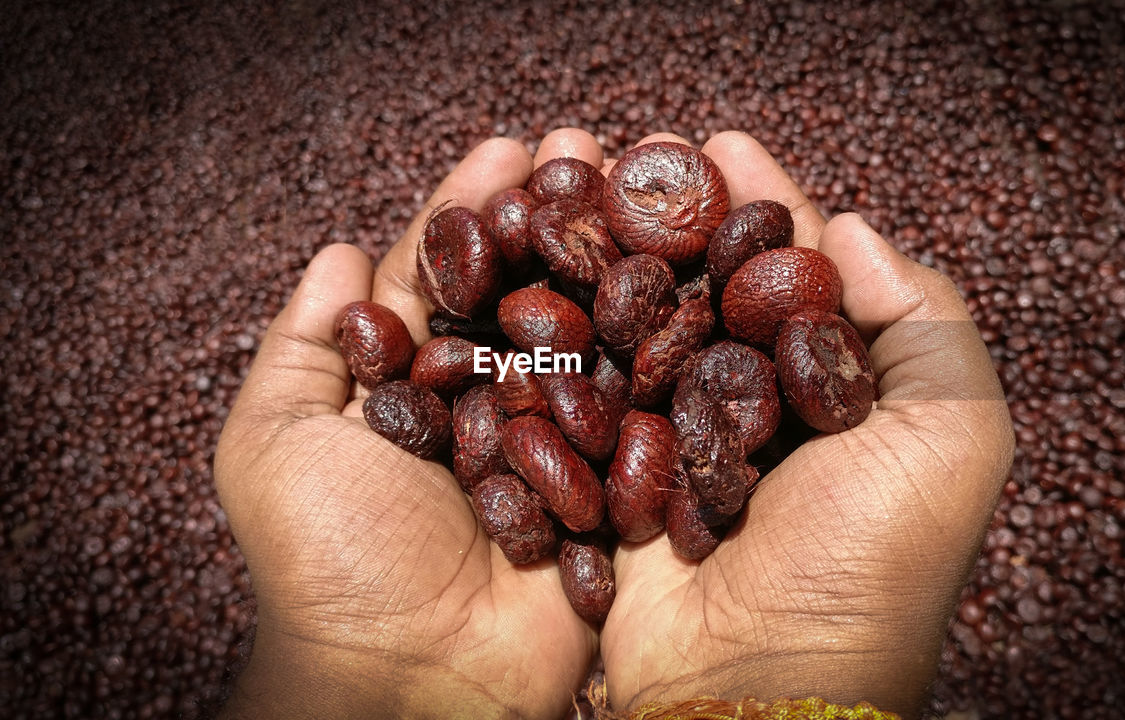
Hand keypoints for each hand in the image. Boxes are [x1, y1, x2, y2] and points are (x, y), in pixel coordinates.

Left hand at [214, 132, 608, 718]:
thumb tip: (337, 253)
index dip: (473, 211)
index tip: (510, 150)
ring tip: (646, 194)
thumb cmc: (330, 565)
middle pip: (524, 291)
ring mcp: (553, 443)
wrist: (412, 680)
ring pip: (586, 338)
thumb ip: (301, 349)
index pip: (443, 277)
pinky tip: (687, 285)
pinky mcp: (609, 489)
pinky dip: (658, 350)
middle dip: (557, 217)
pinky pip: (635, 411)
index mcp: (411, 386)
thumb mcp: (273, 446)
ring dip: (615, 262)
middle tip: (592, 149)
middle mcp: (485, 404)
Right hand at [598, 132, 1013, 717]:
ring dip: (611, 260)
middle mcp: (757, 409)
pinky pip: (588, 392)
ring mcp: (679, 442)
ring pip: (642, 329)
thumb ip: (924, 322)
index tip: (721, 144)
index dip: (762, 204)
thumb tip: (849, 230)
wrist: (759, 685)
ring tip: (575, 193)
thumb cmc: (869, 566)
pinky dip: (568, 336)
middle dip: (674, 218)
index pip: (796, 274)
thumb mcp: (952, 437)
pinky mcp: (615, 476)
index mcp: (837, 393)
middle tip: (631, 154)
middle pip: (708, 289)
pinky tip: (540, 276)